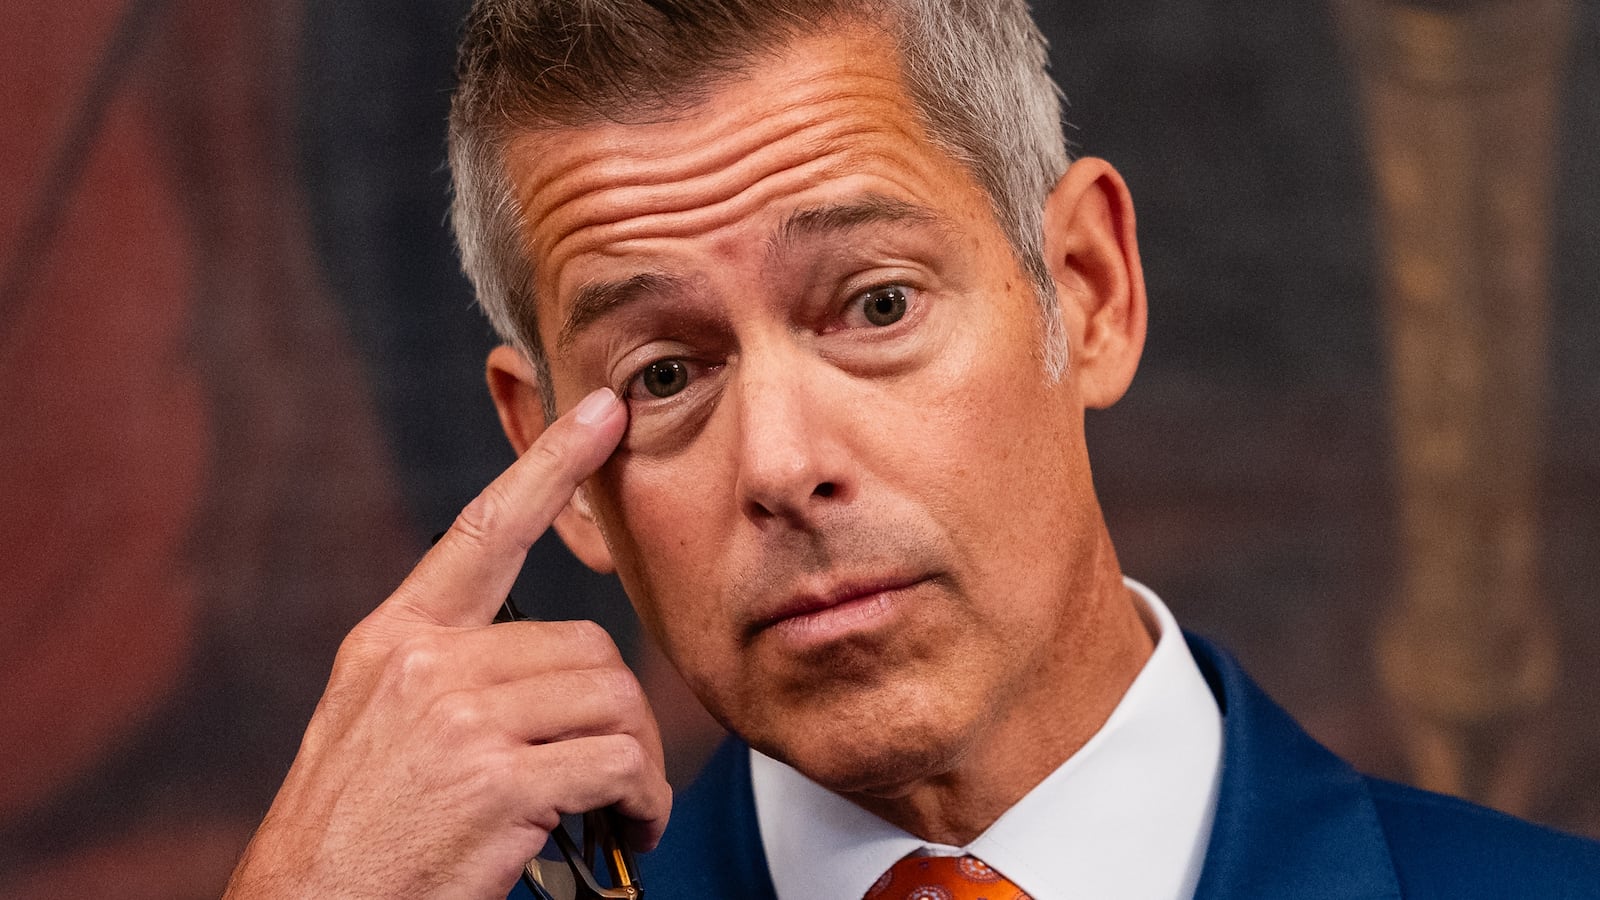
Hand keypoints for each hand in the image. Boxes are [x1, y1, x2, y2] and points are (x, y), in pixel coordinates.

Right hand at [224, 388, 666, 899]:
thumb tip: (543, 663)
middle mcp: (424, 666)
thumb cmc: (354, 838)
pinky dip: (642, 802)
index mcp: (394, 642)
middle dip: (618, 710)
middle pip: (587, 643)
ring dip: (637, 761)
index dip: (548, 464)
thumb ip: (445, 674)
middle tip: (618, 770)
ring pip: (611, 700)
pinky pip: (619, 763)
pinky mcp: (497, 781)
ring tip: (620, 808)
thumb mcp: (375, 728)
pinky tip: (626, 833)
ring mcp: (459, 719)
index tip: (601, 413)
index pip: (483, 530)